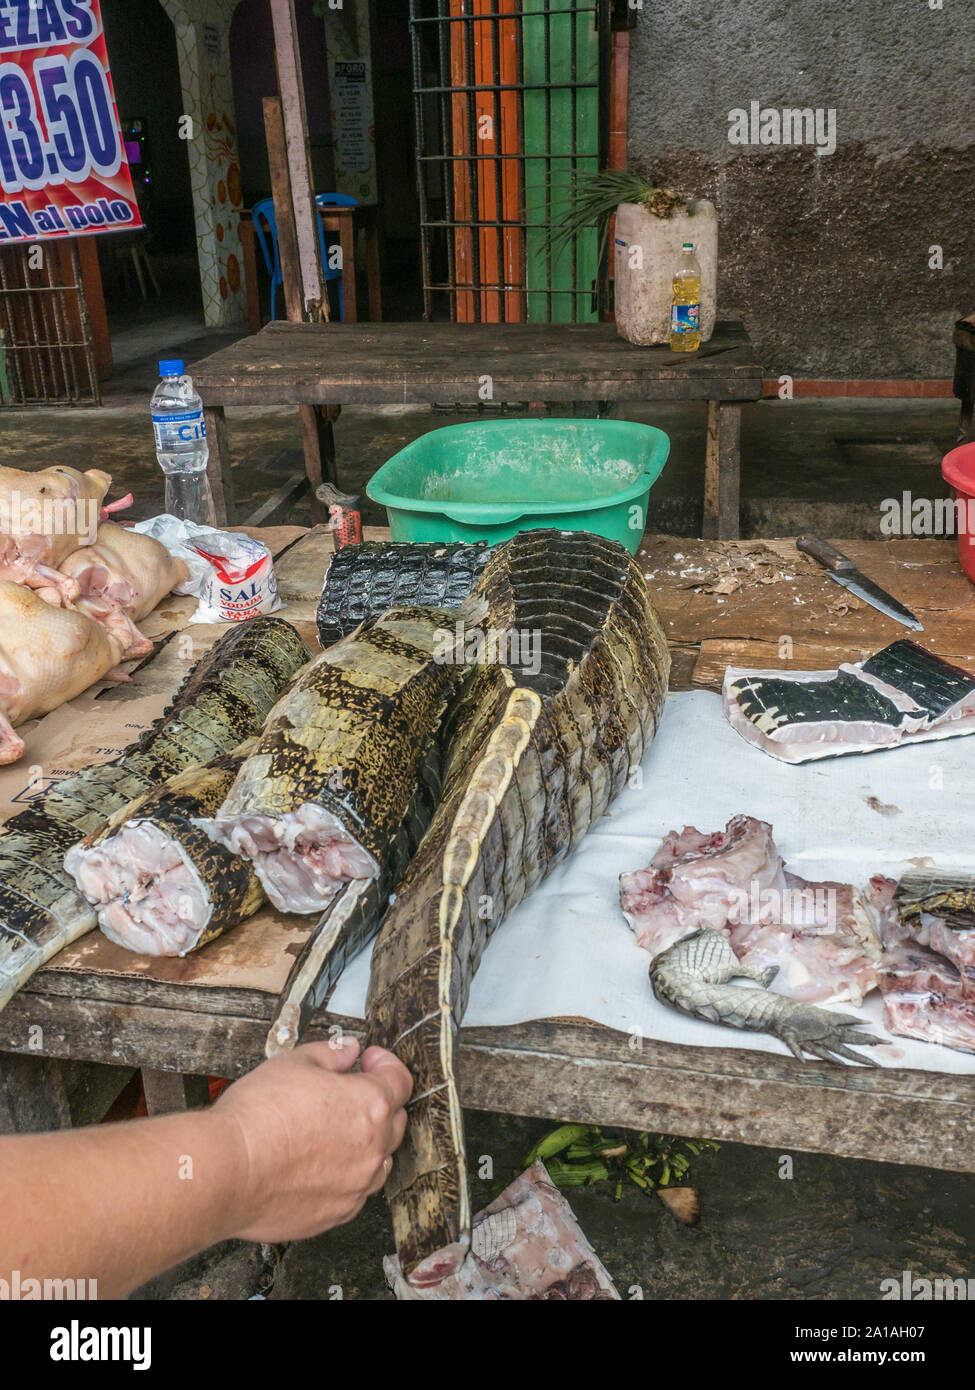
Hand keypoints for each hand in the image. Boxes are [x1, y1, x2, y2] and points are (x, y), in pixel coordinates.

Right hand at [212, 1038, 412, 1241]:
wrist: (228, 1170)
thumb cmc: (258, 1116)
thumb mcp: (294, 1062)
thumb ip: (331, 1053)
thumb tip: (348, 1050)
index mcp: (370, 1106)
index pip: (400, 1081)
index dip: (385, 1064)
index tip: (369, 1060)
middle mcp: (372, 1149)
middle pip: (395, 1121)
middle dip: (379, 1101)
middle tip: (351, 1091)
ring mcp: (356, 1187)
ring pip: (379, 1160)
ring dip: (368, 1142)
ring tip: (335, 1130)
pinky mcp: (336, 1214)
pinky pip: (355, 1191)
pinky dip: (347, 1175)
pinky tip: (320, 1164)